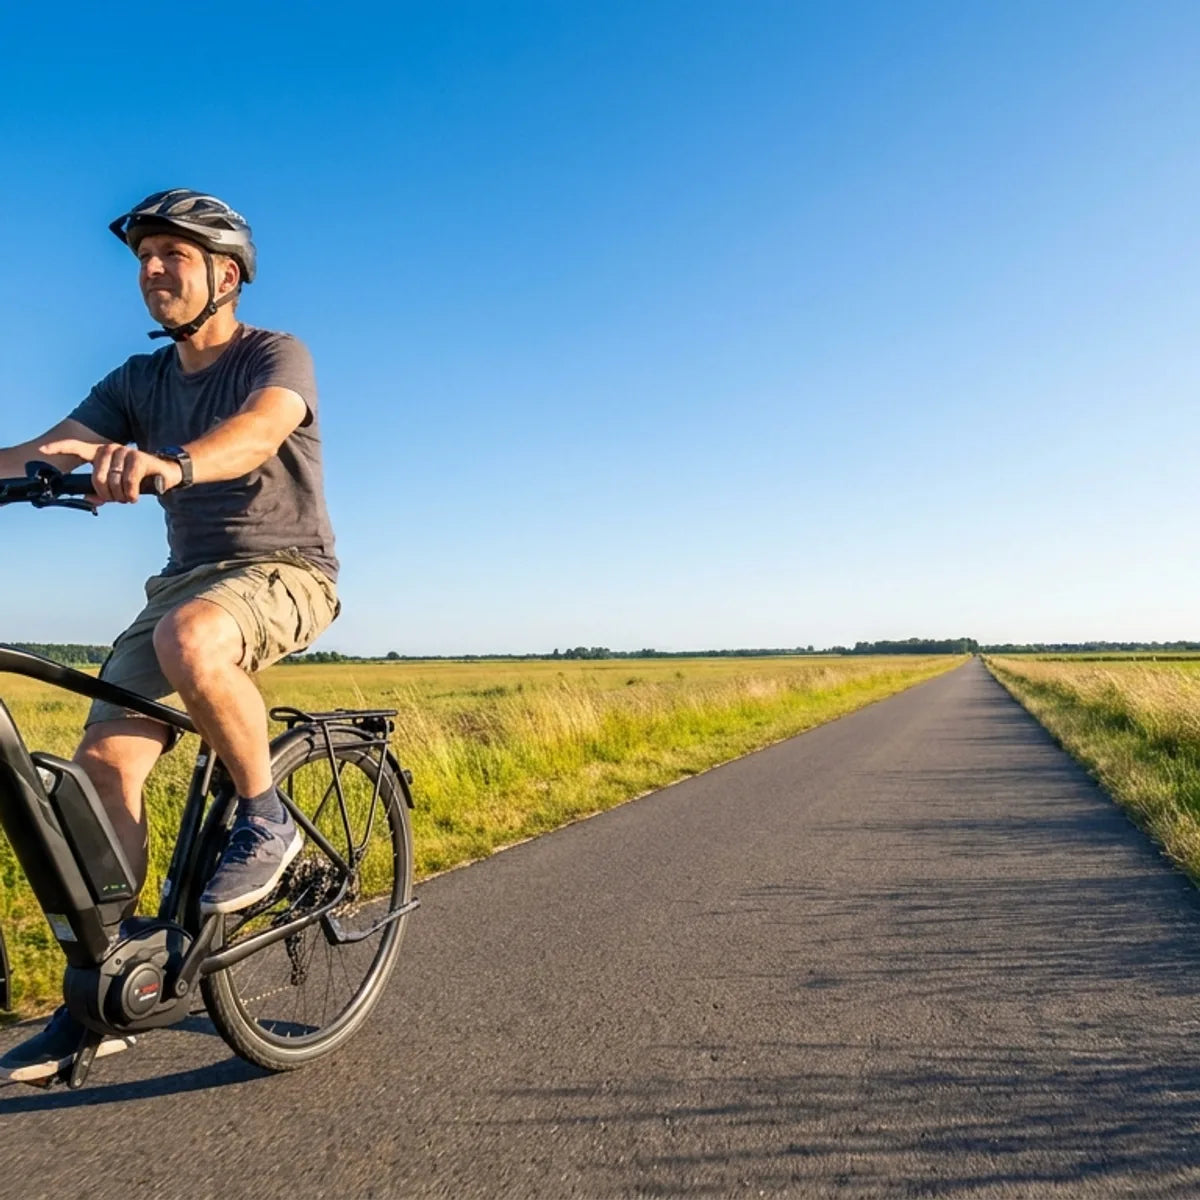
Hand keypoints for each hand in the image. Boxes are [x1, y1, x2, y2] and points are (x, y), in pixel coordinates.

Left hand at [38, 439, 183, 503]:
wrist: (166, 473)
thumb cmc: (140, 479)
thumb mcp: (119, 487)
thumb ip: (102, 492)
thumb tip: (90, 499)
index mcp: (101, 453)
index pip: (77, 447)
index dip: (60, 448)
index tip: (44, 450)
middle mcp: (110, 449)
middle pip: (97, 478)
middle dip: (107, 494)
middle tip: (118, 499)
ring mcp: (124, 451)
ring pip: (112, 482)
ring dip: (121, 496)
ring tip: (128, 497)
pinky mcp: (138, 457)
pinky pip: (127, 482)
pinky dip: (130, 494)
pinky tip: (134, 496)